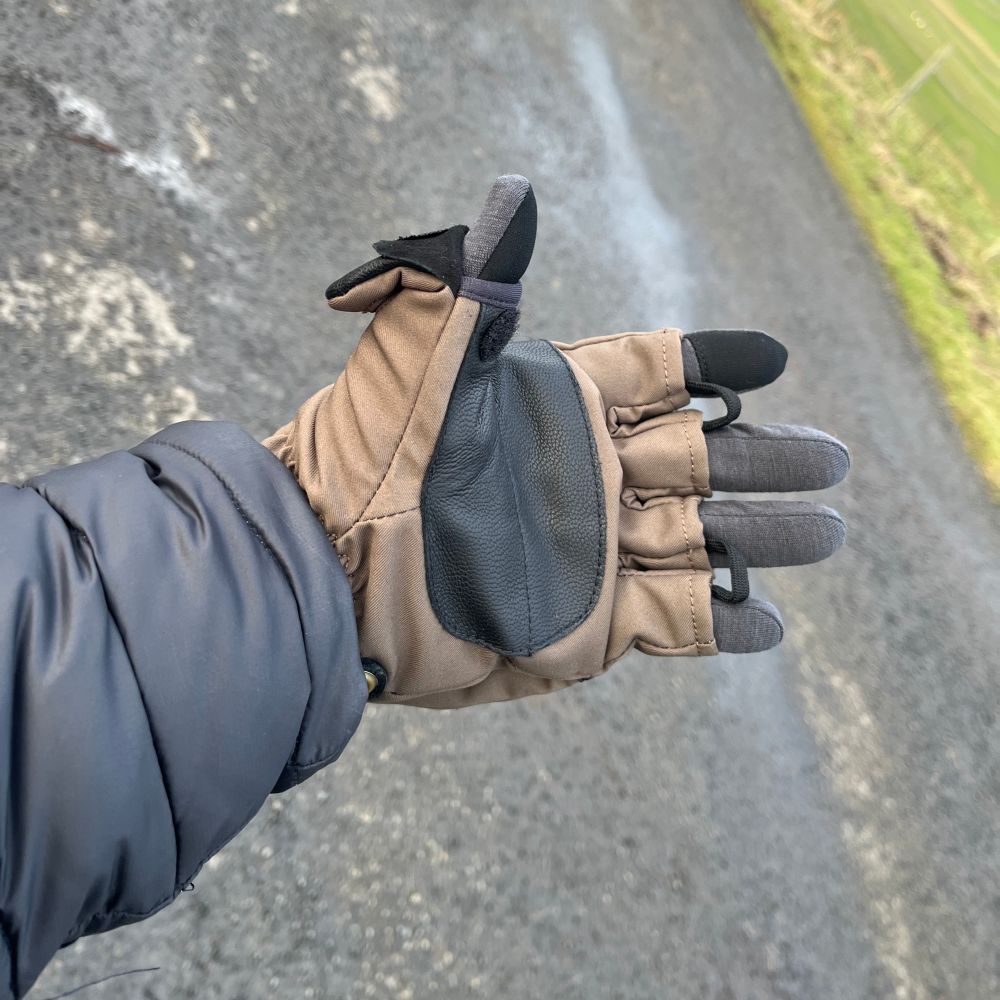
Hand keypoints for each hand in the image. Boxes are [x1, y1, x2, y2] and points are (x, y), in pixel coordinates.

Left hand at [266, 176, 847, 706]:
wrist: (330, 575)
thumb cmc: (364, 457)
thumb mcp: (416, 360)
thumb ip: (474, 285)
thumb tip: (515, 195)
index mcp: (556, 406)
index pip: (655, 373)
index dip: (715, 363)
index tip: (773, 357)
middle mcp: (583, 475)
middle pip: (700, 458)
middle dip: (767, 458)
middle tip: (832, 461)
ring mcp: (589, 552)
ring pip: (699, 539)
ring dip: (763, 535)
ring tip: (825, 531)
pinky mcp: (584, 625)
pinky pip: (672, 619)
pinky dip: (723, 617)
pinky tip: (769, 618)